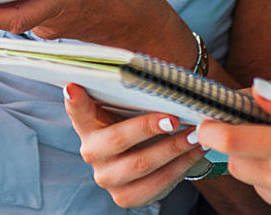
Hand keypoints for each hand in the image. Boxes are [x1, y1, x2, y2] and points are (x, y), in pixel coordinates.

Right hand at [65, 84, 203, 207]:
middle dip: (148, 127)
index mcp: (87, 124)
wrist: (145, 158)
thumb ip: (129, 91)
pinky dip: (180, 167)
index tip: (74, 87)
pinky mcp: (124, 197)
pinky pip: (156, 184)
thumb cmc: (136, 121)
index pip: (77, 109)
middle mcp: (91, 152)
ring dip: (173, 148)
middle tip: (174, 118)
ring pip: (141, 164)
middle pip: (117, 139)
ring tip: (196, 135)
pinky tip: (195, 152)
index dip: (74, 100)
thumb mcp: (129, 106)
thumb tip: (147, 72)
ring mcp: (106, 177)